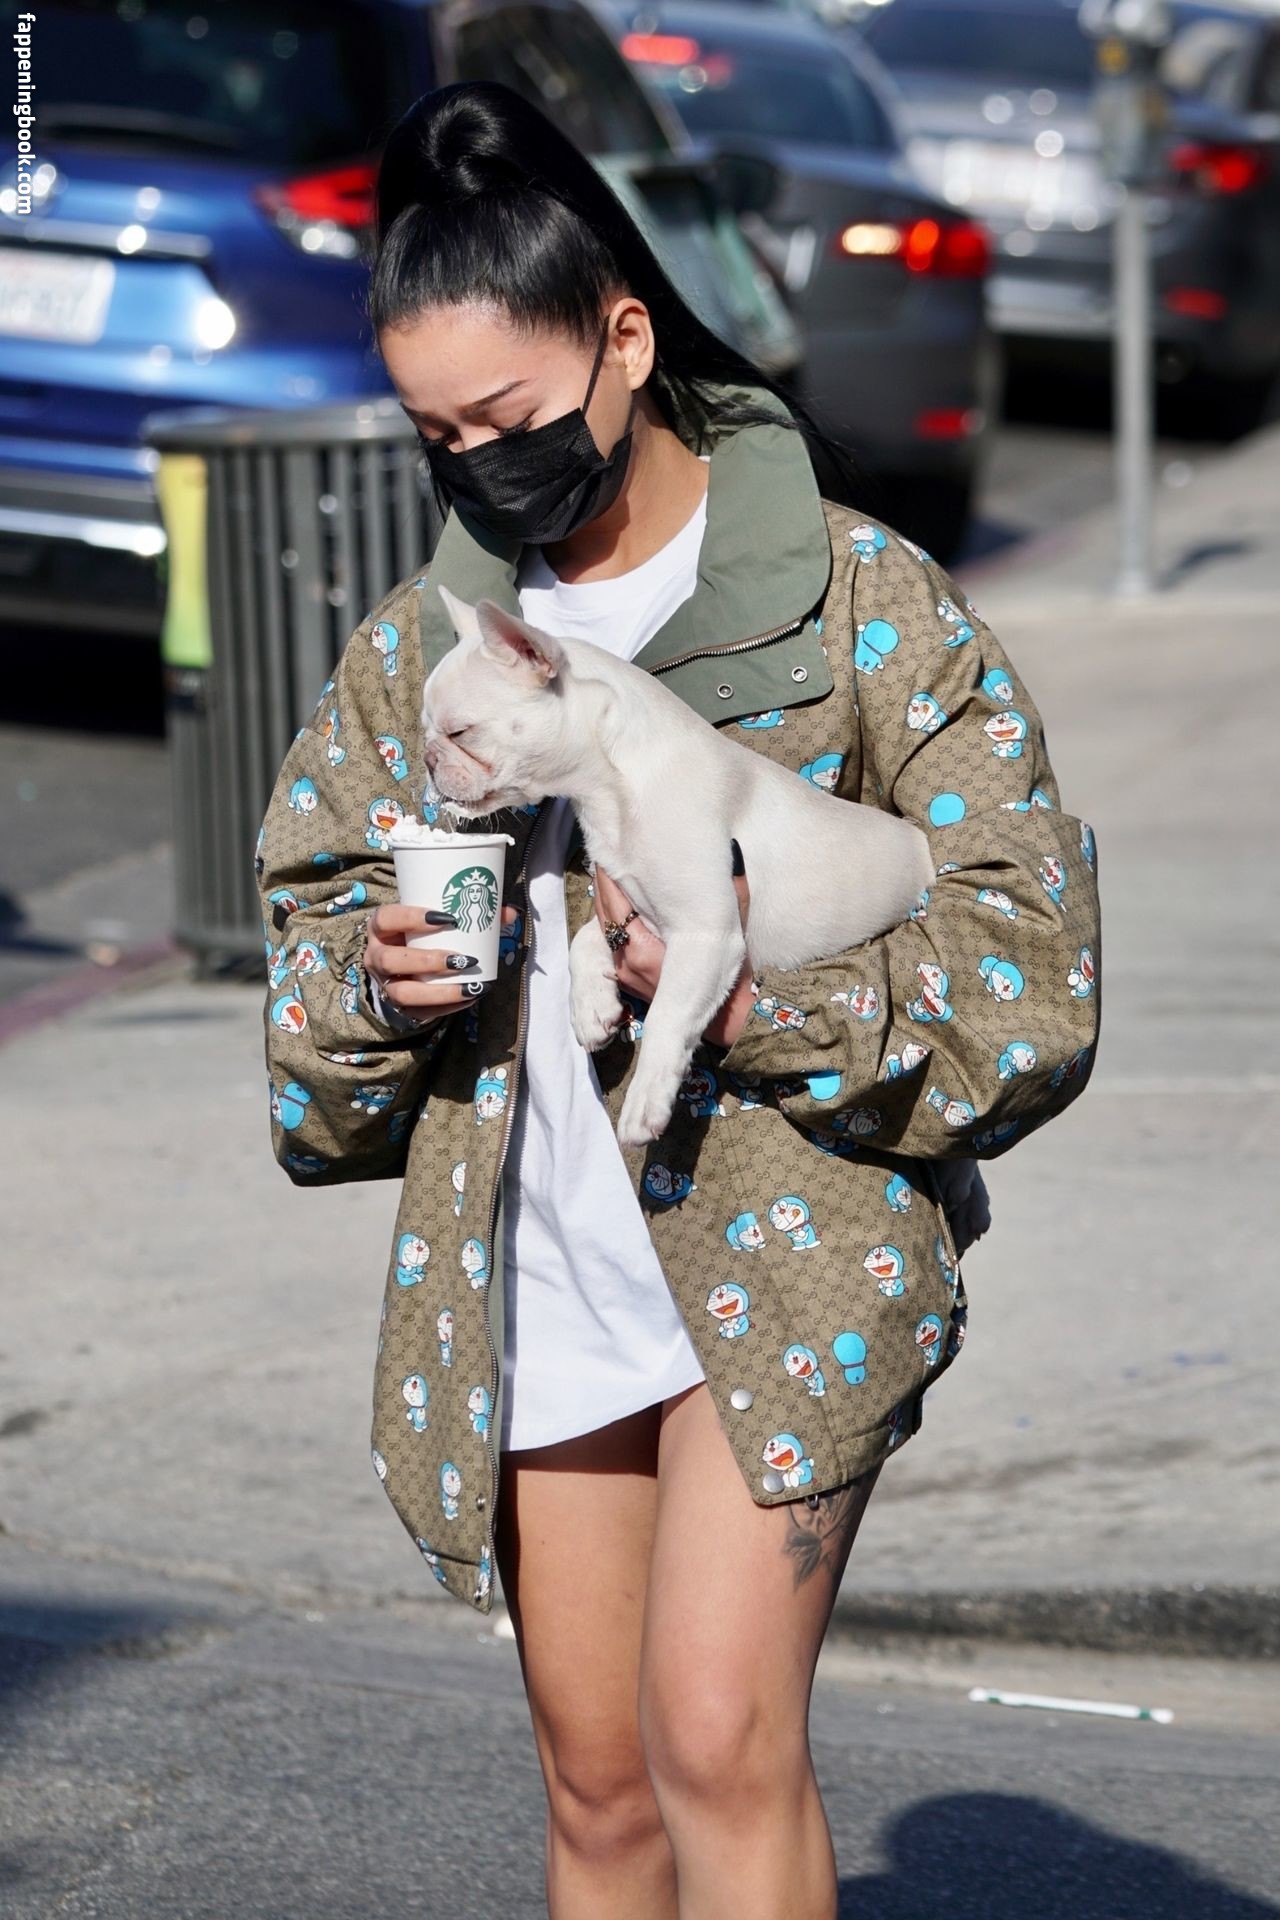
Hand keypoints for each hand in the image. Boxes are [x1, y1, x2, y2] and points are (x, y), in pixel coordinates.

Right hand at [363, 903, 518, 1018]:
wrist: (402, 961)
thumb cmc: (421, 934)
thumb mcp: (434, 921)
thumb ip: (469, 914)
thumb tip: (510, 913)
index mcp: (381, 927)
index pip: (386, 918)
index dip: (412, 918)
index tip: (447, 918)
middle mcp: (376, 956)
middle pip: (392, 960)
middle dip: (428, 961)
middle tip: (462, 959)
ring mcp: (384, 983)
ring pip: (402, 993)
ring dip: (437, 991)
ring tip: (469, 986)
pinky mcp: (398, 1005)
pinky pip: (418, 1012)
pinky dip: (446, 1007)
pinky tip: (469, 998)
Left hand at [592, 867, 754, 1047]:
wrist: (724, 1021)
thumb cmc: (729, 979)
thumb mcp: (733, 932)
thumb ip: (733, 892)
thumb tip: (732, 855)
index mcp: (643, 950)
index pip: (614, 906)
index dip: (610, 878)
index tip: (612, 853)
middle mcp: (627, 962)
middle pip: (605, 914)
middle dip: (606, 884)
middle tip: (609, 855)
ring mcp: (624, 972)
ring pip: (606, 928)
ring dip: (608, 901)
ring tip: (612, 872)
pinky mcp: (626, 978)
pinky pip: (613, 941)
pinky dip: (614, 920)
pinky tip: (620, 903)